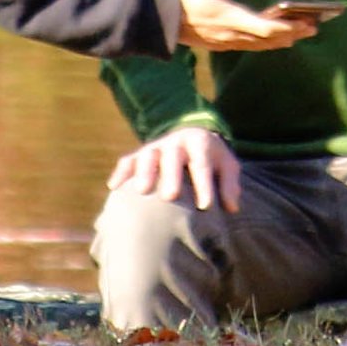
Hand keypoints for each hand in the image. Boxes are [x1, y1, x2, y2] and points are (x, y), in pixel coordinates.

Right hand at [109, 126, 243, 212]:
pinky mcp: (140, 154)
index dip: (204, 185)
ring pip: (148, 156)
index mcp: (199, 143)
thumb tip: (232, 208)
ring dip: (144, 172)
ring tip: (141, 190)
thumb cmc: (212, 159)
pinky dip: (121, 172)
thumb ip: (230, 184)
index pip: (202, 164)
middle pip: (172, 157)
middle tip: (170, 197)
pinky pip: (128, 160)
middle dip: (170, 176)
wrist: (192, 137)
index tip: (206, 206)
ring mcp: (156, 147)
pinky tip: (114, 187)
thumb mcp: (227, 165)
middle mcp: (176, 143)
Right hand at [174, 0, 321, 52]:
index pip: (267, 28)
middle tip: (313, 28)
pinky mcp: (219, 44)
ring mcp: (225, 42)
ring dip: (280, 41)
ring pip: (259, 46)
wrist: (161, 15)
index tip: (308, 24)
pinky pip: (248, 47)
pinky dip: (264, 44)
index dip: (290, 27)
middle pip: (268, 40)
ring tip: (298, 35)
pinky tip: (272, 39)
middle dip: (292, 34)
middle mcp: (231, 34)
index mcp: (231, 18)